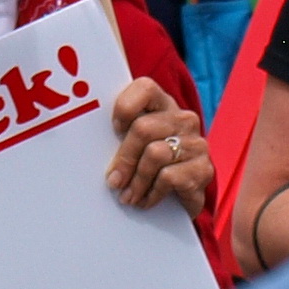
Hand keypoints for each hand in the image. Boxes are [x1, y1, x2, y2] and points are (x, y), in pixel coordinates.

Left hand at [101, 77, 213, 217]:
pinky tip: (146, 200)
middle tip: (113, 181)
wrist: (184, 196)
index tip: (114, 130)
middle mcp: (183, 119)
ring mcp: (197, 143)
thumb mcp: (135, 145)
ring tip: (128, 196)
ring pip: (155, 155)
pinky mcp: (204, 169)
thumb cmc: (149, 165)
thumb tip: (84, 145)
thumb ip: (119, 135)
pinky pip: (169, 177)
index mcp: (163, 105)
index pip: (144, 88)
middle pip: (143, 129)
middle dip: (124, 158)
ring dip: (136, 181)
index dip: (125, 107)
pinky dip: (152, 193)